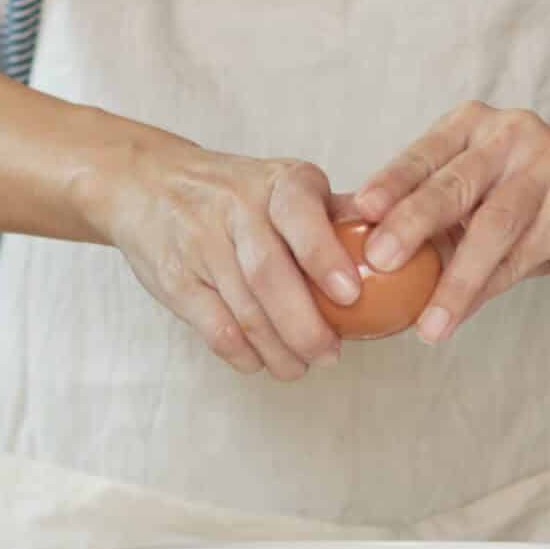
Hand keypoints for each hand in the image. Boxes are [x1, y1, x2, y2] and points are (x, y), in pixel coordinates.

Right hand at [90, 146, 360, 378]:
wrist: (148, 184)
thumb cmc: (236, 193)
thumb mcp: (284, 184)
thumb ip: (334, 215)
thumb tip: (401, 249)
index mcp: (277, 182)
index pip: (300, 215)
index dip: (325, 256)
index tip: (351, 295)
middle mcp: (236, 208)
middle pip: (270, 276)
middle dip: (305, 326)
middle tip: (330, 355)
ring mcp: (201, 244)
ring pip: (244, 310)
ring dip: (278, 349)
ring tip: (301, 367)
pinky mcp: (175, 279)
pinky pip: (214, 327)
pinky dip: (242, 354)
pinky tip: (261, 363)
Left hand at [351, 103, 549, 344]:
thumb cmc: (521, 201)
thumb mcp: (470, 194)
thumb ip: (421, 212)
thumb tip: (344, 250)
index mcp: (470, 127)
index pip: (422, 153)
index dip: (390, 181)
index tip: (358, 210)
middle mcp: (509, 136)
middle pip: (454, 184)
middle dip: (413, 223)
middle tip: (379, 260)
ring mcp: (548, 166)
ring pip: (493, 228)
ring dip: (456, 280)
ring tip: (428, 322)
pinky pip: (524, 256)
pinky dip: (489, 290)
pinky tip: (461, 316)